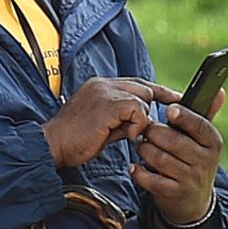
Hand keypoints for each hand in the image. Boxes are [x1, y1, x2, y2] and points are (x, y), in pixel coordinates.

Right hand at [44, 76, 162, 170]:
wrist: (52, 145)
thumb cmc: (74, 141)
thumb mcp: (104, 127)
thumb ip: (123, 120)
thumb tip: (144, 123)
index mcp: (100, 86)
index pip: (136, 83)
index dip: (157, 91)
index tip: (175, 98)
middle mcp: (103, 84)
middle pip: (143, 88)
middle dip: (152, 108)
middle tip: (154, 127)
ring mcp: (104, 91)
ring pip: (142, 98)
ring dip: (142, 120)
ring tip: (132, 136)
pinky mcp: (107, 104)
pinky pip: (137, 109)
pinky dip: (138, 124)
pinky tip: (129, 137)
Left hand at [131, 99, 223, 228]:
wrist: (193, 203)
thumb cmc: (194, 161)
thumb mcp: (204, 141)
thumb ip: (207, 115)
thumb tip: (220, 91)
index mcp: (213, 142)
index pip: (200, 125)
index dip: (183, 117)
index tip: (169, 110)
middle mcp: (205, 161)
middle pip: (173, 140)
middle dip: (153, 133)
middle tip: (145, 131)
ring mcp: (191, 178)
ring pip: (159, 158)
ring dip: (144, 150)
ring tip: (142, 147)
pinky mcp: (175, 194)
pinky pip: (151, 180)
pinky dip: (139, 172)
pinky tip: (135, 167)